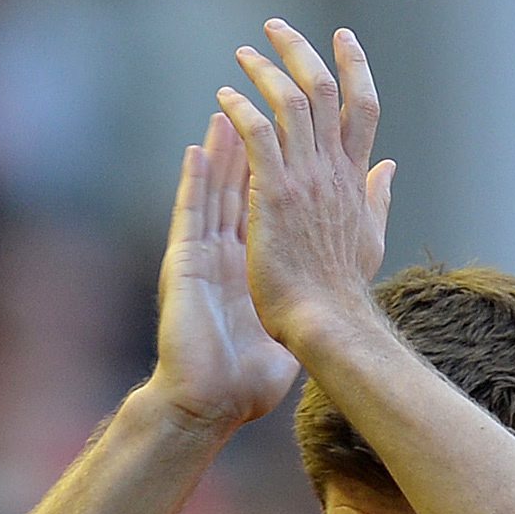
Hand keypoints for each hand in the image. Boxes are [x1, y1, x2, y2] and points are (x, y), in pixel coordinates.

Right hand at [155, 112, 298, 427]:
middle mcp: (226, 259)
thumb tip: (329, 306)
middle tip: (263, 111)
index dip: (281, 179)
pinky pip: (190, 216)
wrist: (209, 405)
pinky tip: (198, 150)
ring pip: (213, 194)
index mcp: (251, 273)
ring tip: (228, 108)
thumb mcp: (285, 343)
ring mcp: (203, 260)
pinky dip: (194, 182)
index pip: (268, 214)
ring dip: (221, 152)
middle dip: (251, 149)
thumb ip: (304, 315)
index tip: (297, 145)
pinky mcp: (185, 266)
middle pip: (241, 193)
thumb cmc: (243, 386)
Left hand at [216, 20, 395, 352]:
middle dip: (301, 51)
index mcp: (355, 180)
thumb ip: (377, 198)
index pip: (363, 108)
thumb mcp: (369, 239)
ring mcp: (306, 181)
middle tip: (278, 28)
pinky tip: (225, 99)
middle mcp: (334, 172)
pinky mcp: (275, 195)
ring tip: (244, 55)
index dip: (355, 67)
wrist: (327, 323)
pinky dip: (242, 110)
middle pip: (325, 91)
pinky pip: (258, 136)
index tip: (343, 38)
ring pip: (291, 103)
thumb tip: (390, 168)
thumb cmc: (342, 292)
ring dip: (265, 71)